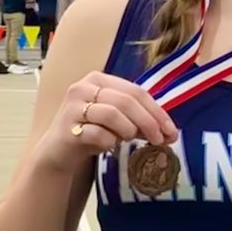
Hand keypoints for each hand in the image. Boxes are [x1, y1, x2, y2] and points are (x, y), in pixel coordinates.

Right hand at [38, 70, 179, 173]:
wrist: (60, 151)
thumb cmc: (92, 131)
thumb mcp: (119, 121)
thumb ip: (141, 121)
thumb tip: (170, 133)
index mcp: (99, 79)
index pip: (136, 91)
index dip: (157, 111)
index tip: (171, 131)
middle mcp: (84, 88)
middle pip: (126, 101)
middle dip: (148, 122)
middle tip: (159, 140)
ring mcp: (73, 107)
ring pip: (112, 114)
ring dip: (128, 130)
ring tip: (130, 140)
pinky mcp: (67, 128)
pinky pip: (97, 134)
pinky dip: (109, 141)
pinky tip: (109, 146)